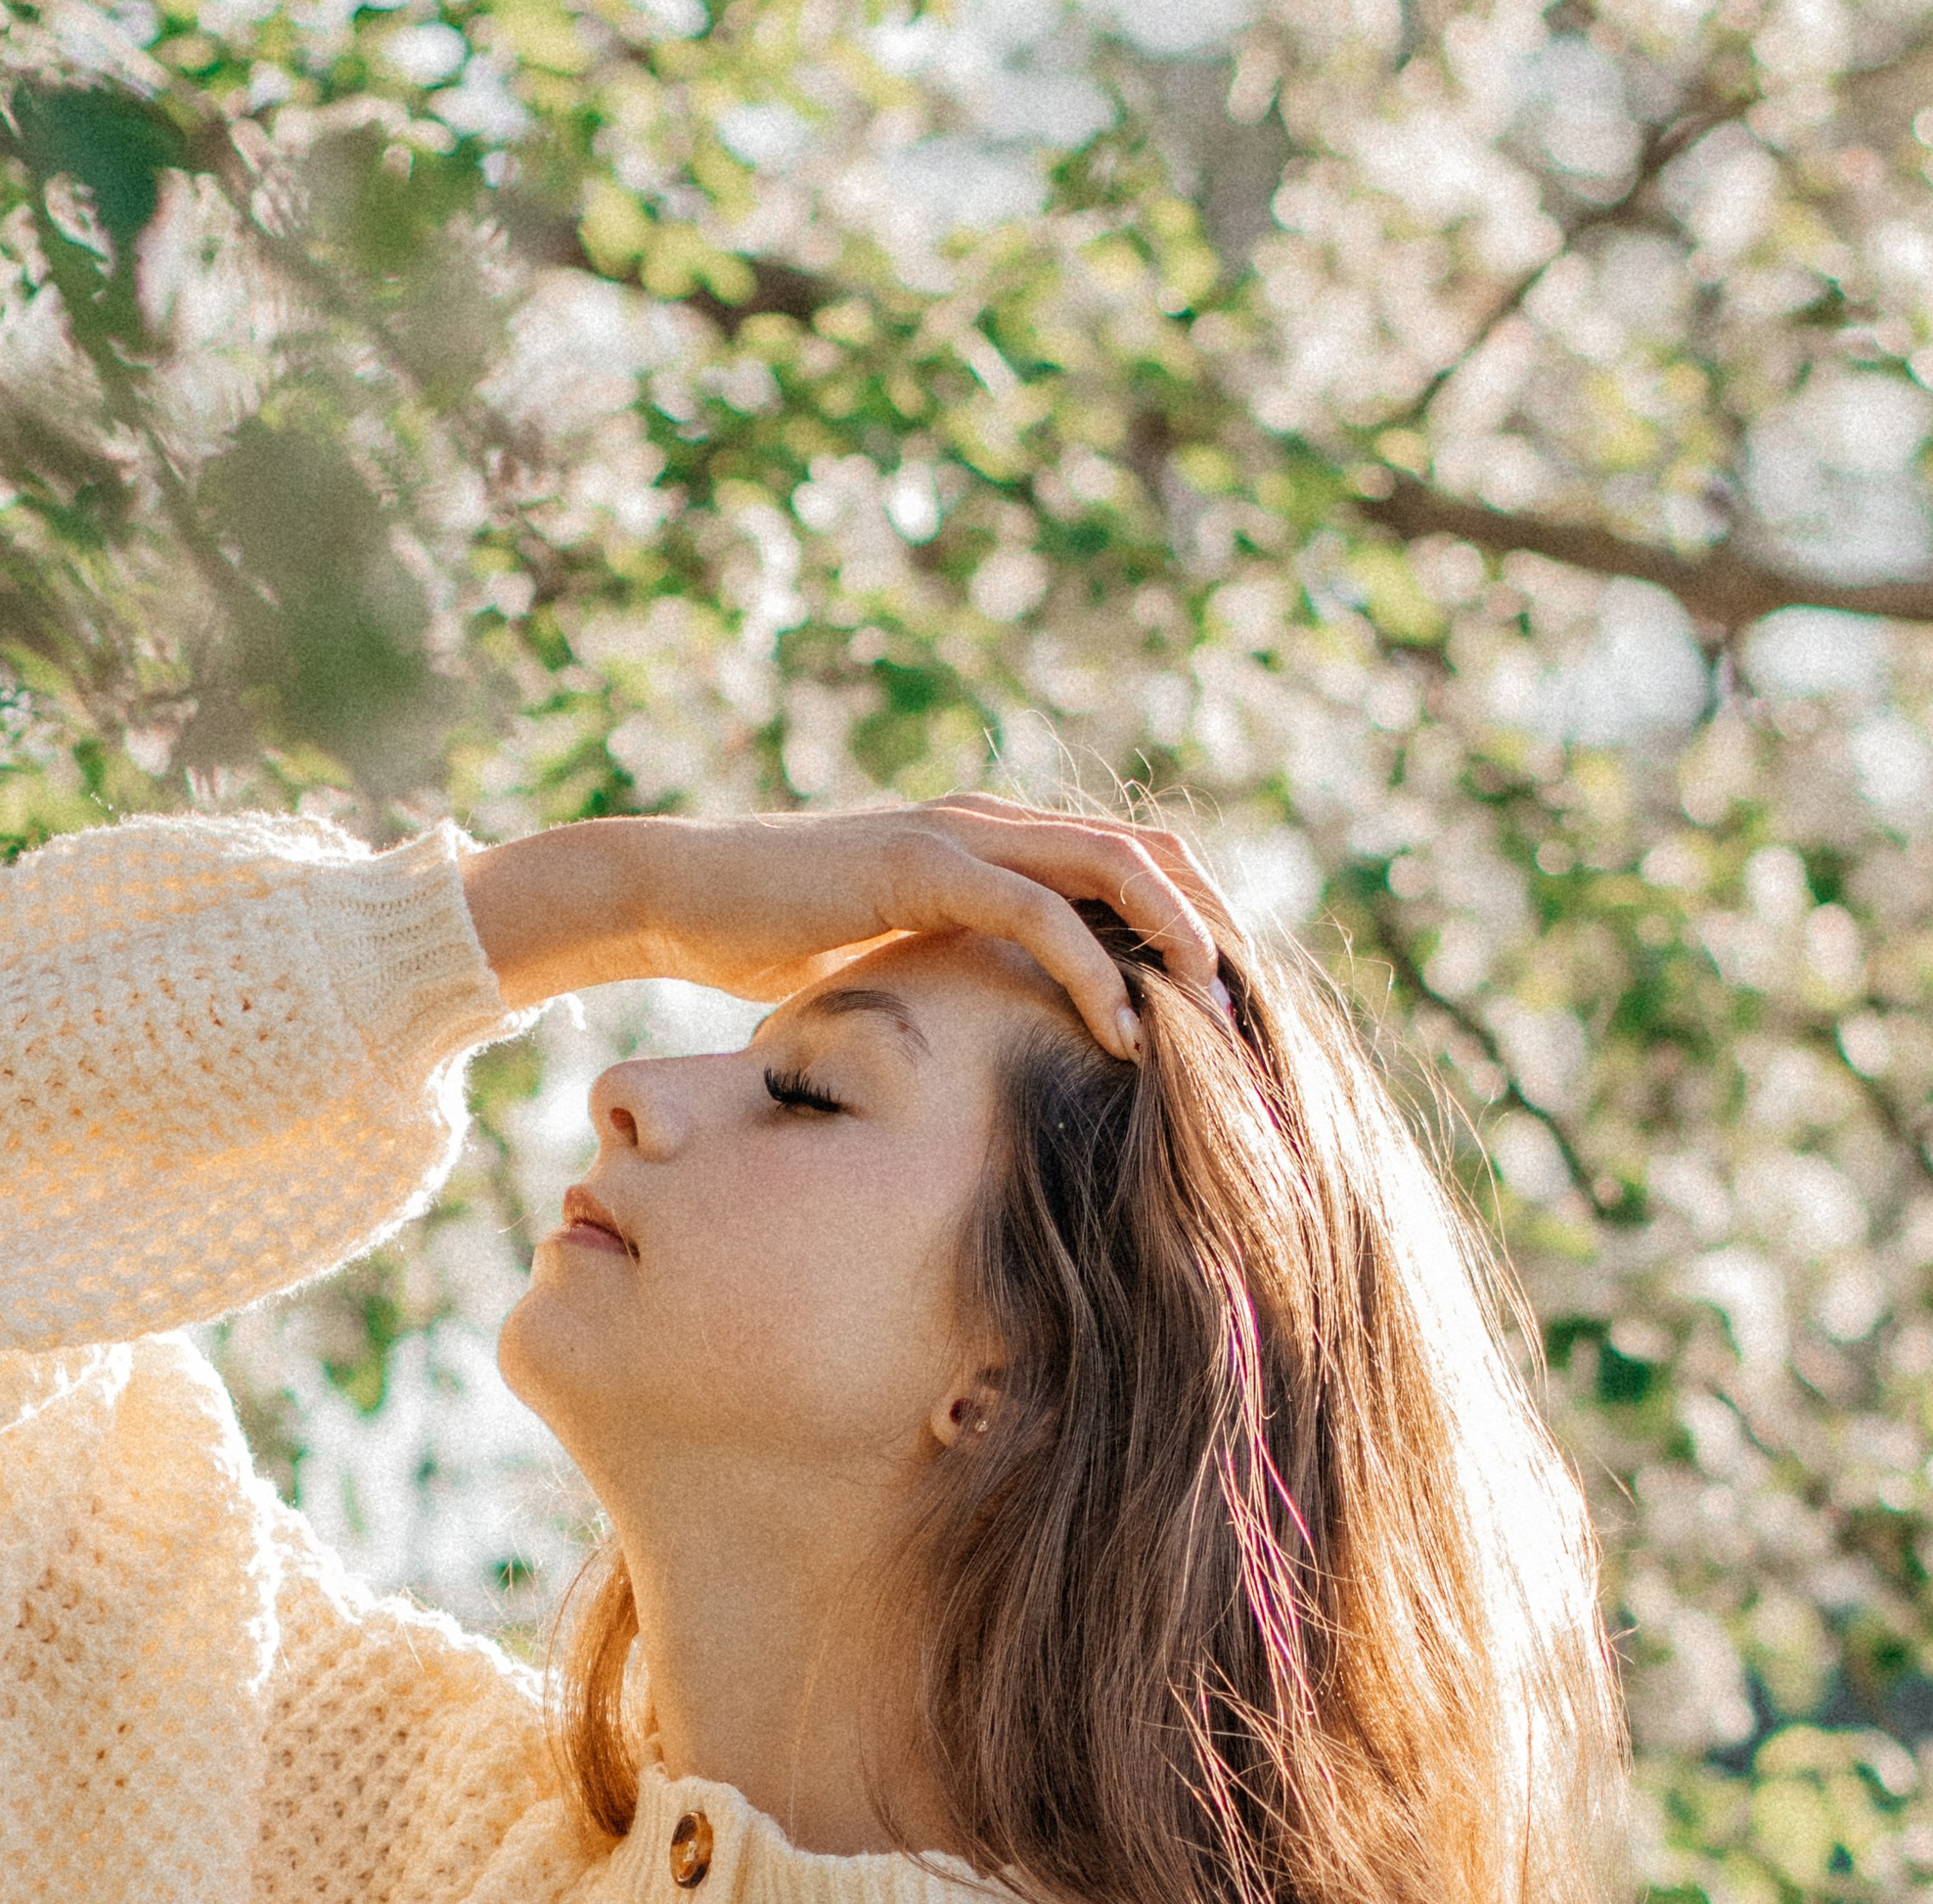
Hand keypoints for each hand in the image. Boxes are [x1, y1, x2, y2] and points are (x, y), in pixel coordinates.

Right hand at [458, 794, 1236, 1056]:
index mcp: (1000, 842)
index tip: (1233, 1017)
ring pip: (1117, 869)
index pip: (1137, 868)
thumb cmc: (771, 944)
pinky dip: (1095, 967)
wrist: (674, 899)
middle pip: (1156, 857)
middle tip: (1258, 1025)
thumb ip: (958, 981)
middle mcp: (996, 822)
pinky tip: (1126, 1030)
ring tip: (1219, 1024)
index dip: (1198, 931)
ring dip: (1181, 945)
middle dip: (1218, 937)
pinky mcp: (923, 864)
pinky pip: (1038, 909)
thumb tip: (1006, 1051)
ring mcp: (962, 834)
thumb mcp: (893, 969)